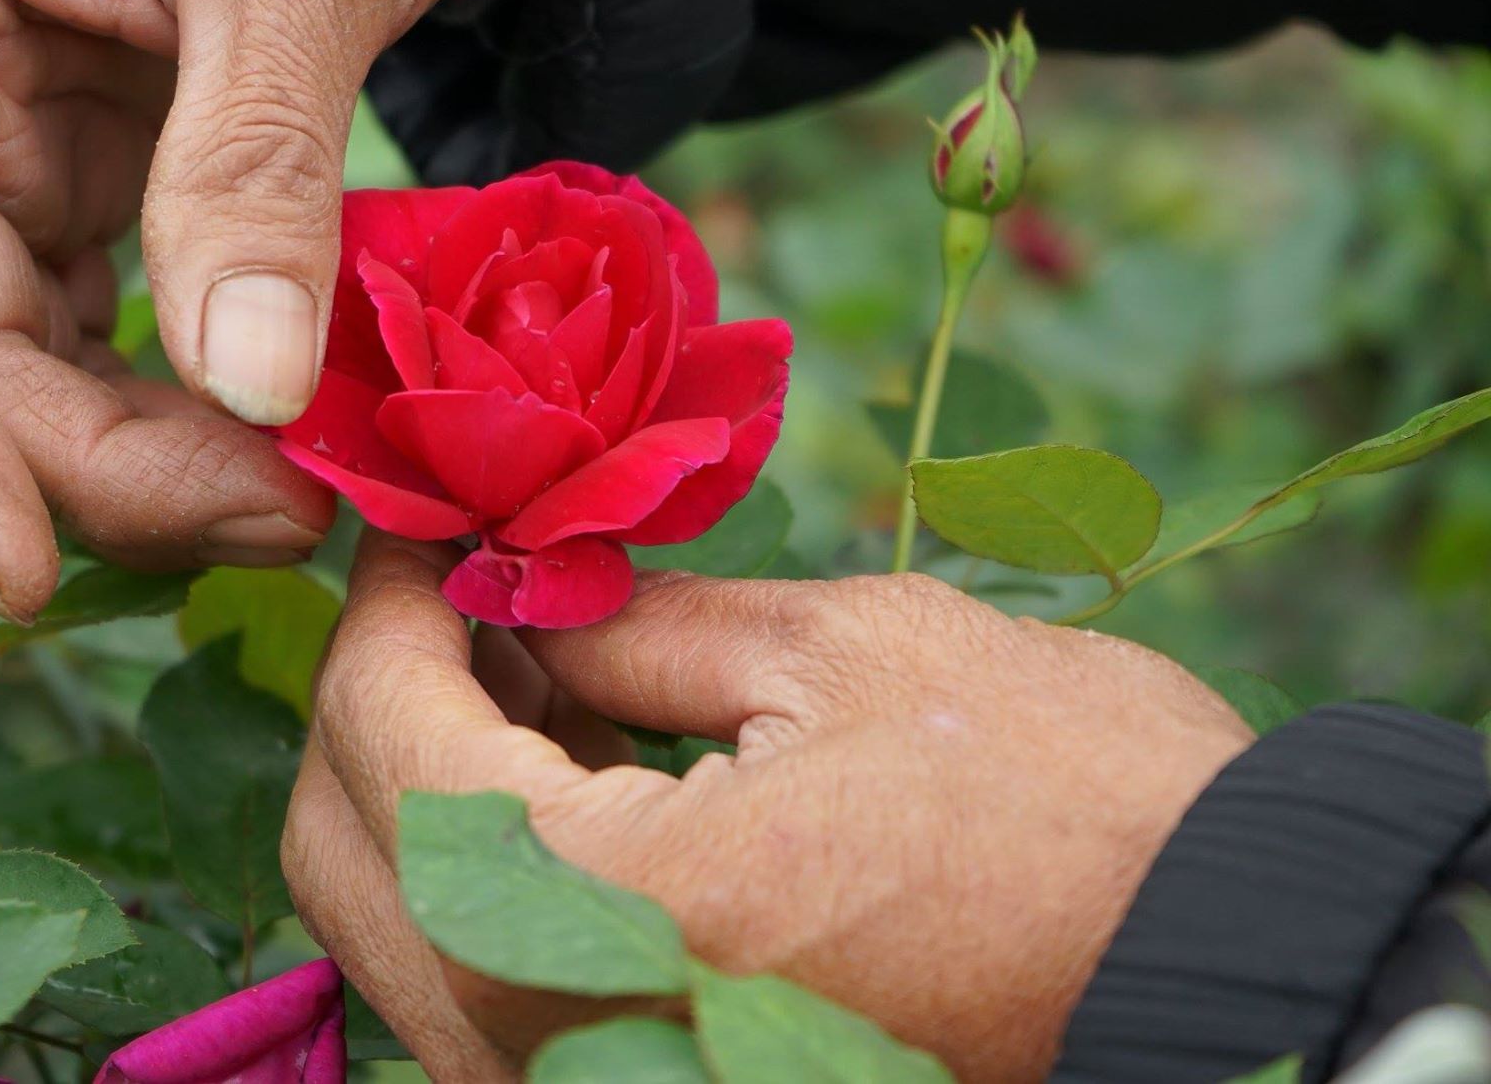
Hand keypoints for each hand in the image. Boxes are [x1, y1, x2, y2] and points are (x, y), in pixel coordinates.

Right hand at [0, 0, 534, 616]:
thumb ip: (253, 165)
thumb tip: (245, 396)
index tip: (28, 572)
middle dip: (93, 460)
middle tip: (273, 523)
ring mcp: (11, 116)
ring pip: (27, 350)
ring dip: (145, 450)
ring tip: (298, 494)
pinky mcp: (105, 152)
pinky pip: (110, 315)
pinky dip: (185, 392)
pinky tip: (277, 434)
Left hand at [284, 533, 1253, 1082]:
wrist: (1211, 969)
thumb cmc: (1067, 804)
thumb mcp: (840, 654)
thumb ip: (629, 626)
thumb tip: (517, 588)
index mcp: (610, 913)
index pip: (385, 738)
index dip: (383, 609)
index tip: (417, 527)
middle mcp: (560, 1043)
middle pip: (346, 851)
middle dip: (383, 695)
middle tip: (466, 586)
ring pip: (396, 930)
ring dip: (427, 779)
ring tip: (527, 658)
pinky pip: (479, 986)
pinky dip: (488, 867)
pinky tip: (568, 763)